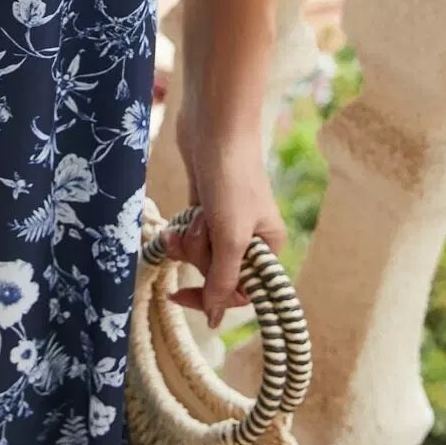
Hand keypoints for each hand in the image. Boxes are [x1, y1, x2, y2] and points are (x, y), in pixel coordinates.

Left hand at [160, 105, 286, 328]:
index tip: (182, 294)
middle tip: (195, 232)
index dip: (212, 296)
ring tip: (188, 218)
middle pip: (215, 270)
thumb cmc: (231, 179)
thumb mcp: (231, 236)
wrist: (214, 125)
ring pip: (198, 251)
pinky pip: (188, 232)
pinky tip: (177, 220)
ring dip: (187, 240)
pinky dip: (181, 229)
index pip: (242, 292)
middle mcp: (248, 236)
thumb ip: (222, 280)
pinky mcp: (203, 203)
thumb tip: (214, 319)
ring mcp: (224, 219)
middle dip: (197, 256)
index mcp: (268, 247)